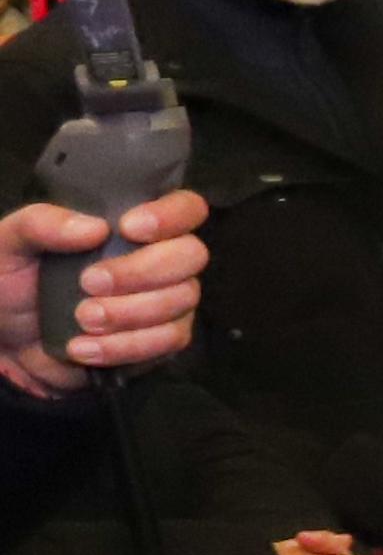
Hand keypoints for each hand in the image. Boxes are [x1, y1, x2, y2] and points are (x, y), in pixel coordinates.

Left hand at [0, 189, 210, 394]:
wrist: (8, 341)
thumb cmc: (12, 282)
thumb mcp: (8, 242)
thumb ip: (41, 223)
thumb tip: (95, 228)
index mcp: (133, 224)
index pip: (185, 207)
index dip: (171, 216)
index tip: (129, 228)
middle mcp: (161, 258)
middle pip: (191, 255)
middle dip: (142, 271)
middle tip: (89, 283)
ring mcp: (168, 301)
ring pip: (182, 300)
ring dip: (130, 312)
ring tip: (81, 319)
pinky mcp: (162, 341)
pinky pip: (168, 340)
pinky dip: (125, 345)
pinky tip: (84, 347)